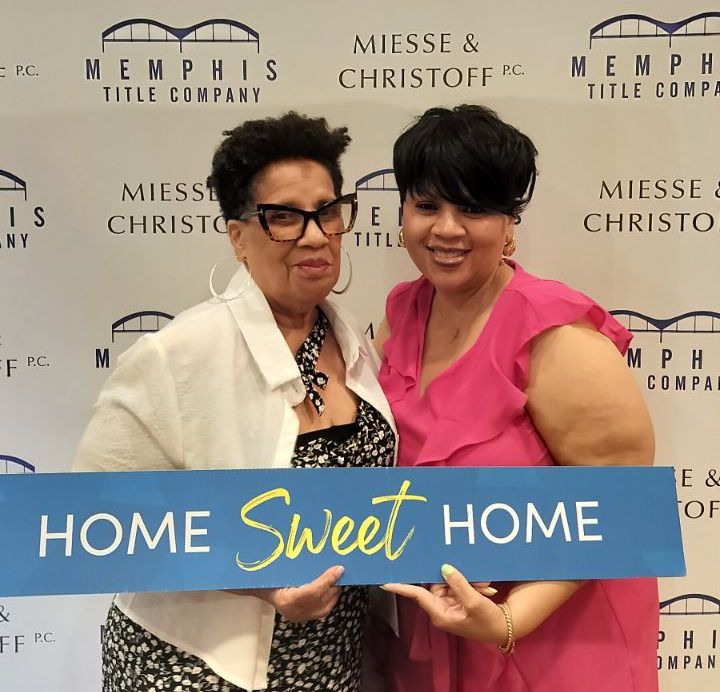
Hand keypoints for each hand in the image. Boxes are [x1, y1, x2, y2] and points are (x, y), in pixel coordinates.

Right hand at [234, 566, 344, 622]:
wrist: (259, 588)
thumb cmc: (269, 576)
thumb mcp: (281, 570)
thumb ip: (299, 568)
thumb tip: (323, 563)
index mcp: (287, 600)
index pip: (313, 592)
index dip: (327, 580)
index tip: (339, 569)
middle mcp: (293, 612)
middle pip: (320, 600)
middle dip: (333, 586)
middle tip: (341, 571)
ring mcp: (298, 617)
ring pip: (324, 608)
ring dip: (333, 593)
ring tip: (338, 579)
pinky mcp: (302, 618)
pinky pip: (321, 611)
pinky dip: (329, 600)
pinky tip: (331, 588)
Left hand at [382, 564, 507, 643]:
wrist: (505, 629)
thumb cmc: (488, 622)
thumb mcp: (474, 602)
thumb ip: (459, 584)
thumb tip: (444, 568)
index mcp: (440, 614)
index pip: (418, 596)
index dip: (402, 587)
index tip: (386, 581)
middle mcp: (441, 609)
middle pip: (437, 585)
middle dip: (454, 579)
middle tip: (476, 583)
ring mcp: (450, 604)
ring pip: (450, 584)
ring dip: (466, 582)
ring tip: (483, 588)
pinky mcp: (459, 601)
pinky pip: (458, 586)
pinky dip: (470, 585)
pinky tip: (484, 588)